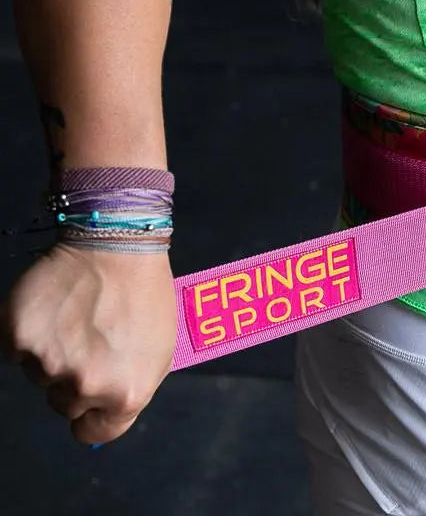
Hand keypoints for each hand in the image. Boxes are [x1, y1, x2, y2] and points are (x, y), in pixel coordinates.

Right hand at [0, 242, 175, 443]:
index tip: (92, 396)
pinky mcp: (18, 336)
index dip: (92, 414)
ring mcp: (49, 363)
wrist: (119, 242)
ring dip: (55, 351)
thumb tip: (102, 415)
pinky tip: (57, 306)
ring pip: (40, 375)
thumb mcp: (159, 350)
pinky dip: (30, 332)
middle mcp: (85, 386)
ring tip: (80, 314)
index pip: (93, 432)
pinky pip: (16, 350)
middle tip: (93, 335)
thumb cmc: (147, 293)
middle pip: (64, 403)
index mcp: (127, 394)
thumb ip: (131, 388)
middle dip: (76, 376)